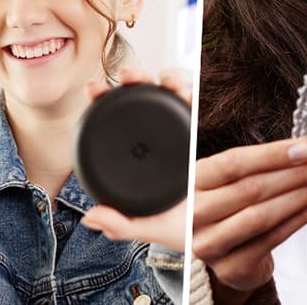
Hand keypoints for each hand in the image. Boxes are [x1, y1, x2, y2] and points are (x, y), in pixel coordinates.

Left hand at [80, 67, 190, 250]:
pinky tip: (188, 89)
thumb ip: (119, 224)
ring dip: (168, 79)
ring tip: (166, 77)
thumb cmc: (179, 228)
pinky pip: (199, 106)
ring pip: (172, 95)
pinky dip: (194, 91)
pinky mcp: (205, 130)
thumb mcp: (146, 227)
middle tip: (128, 74)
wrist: (216, 231)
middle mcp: (157, 138)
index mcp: (137, 155)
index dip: (103, 101)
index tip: (93, 88)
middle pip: (144, 98)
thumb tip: (90, 217)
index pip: (115, 121)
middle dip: (135, 79)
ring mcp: (182, 131)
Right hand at [192, 136, 306, 296]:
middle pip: (250, 189)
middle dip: (295, 173)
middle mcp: (195, 214)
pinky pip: (271, 239)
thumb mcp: (234, 176)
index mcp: (193, 181)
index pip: (232, 163)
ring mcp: (210, 244)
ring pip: (261, 216)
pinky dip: (300, 218)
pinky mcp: (230, 267)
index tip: (306, 147)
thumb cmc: (230, 203)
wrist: (221, 250)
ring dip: (299, 196)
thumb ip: (265, 161)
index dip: (272, 154)